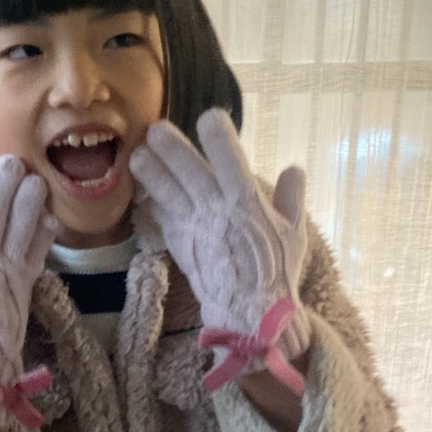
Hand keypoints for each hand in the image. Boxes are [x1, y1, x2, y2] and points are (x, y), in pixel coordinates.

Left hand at [130, 108, 309, 391]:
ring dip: (149, 170)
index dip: (218, 134)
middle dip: (170, 146)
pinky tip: (140, 188)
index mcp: (245, 200)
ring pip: (166, 190)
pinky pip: (160, 215)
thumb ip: (292, 197)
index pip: (229, 156)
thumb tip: (294, 168)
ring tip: (136, 153)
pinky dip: (150, 200)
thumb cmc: (276, 271)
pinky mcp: (179, 243)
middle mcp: (216, 209)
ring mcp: (193, 226)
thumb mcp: (294, 232)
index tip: (210, 117)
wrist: (250, 314)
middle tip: (155, 128)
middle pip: (187, 169)